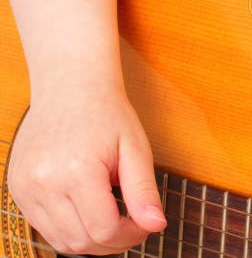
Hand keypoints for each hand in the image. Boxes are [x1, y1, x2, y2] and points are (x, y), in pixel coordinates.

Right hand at [7, 82, 166, 254]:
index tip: (146, 225)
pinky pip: (43, 226)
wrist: (71, 88)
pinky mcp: (17, 188)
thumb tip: (156, 226)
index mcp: (77, 171)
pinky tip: (88, 211)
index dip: (131, 236)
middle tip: (133, 225)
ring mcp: (25, 188)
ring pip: (60, 241)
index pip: (104, 230)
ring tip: (113, 218)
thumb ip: (143, 191)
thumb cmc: (107, 115)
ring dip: (90, 240)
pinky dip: (69, 229)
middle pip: (81, 242)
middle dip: (113, 242)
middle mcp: (43, 183)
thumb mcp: (135, 149)